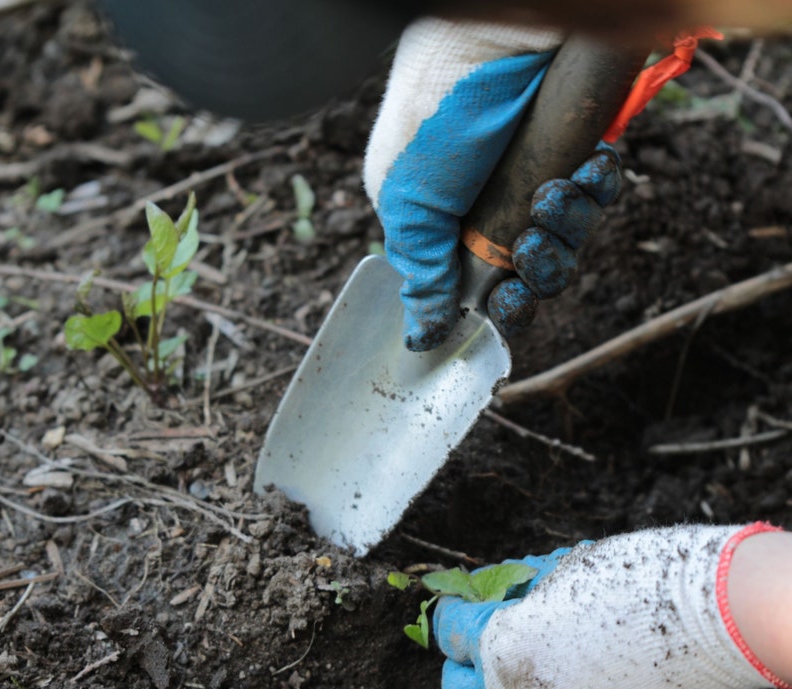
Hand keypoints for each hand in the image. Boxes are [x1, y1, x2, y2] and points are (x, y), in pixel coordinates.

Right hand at [364, 18, 621, 350]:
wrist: (495, 24)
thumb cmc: (437, 106)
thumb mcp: (409, 198)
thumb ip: (420, 271)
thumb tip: (420, 338)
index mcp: (444, 224)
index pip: (475, 289)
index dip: (496, 309)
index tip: (503, 311)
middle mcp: (491, 206)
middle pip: (528, 276)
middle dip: (536, 275)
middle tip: (529, 252)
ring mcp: (536, 178)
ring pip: (567, 243)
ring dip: (565, 231)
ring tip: (552, 194)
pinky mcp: (578, 151)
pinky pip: (598, 196)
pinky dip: (596, 190)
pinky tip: (582, 167)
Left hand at [435, 524, 779, 688]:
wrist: (715, 626)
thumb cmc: (641, 582)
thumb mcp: (566, 564)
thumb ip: (520, 586)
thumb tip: (497, 590)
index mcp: (499, 643)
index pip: (447, 631)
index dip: (459, 614)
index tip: (470, 610)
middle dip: (470, 667)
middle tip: (496, 655)